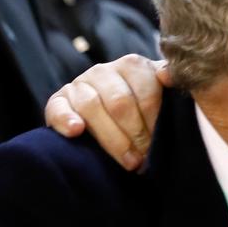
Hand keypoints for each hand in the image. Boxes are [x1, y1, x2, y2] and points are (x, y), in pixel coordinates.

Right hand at [45, 55, 172, 170]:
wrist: (108, 113)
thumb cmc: (142, 106)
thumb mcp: (161, 92)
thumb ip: (170, 82)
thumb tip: (168, 76)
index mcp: (132, 65)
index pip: (146, 92)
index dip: (154, 122)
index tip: (159, 144)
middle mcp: (103, 70)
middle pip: (120, 102)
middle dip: (135, 134)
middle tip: (145, 158)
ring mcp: (79, 84)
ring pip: (91, 106)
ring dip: (111, 138)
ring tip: (128, 161)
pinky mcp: (58, 100)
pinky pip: (57, 107)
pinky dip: (65, 119)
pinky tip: (76, 131)